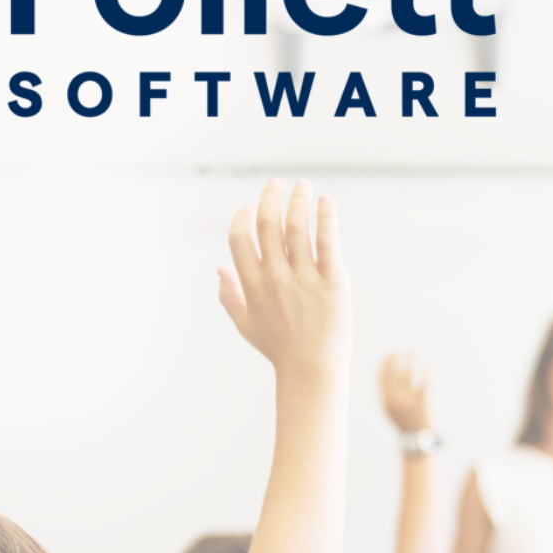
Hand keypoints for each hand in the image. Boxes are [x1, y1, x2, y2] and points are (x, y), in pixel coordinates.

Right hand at [218, 179, 350, 375]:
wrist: (313, 370)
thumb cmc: (279, 348)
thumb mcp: (246, 324)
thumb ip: (228, 295)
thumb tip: (219, 268)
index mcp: (252, 285)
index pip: (239, 238)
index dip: (243, 216)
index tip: (251, 206)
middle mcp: (276, 278)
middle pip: (268, 224)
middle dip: (271, 196)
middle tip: (278, 182)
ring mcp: (304, 279)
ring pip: (297, 227)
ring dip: (298, 200)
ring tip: (303, 185)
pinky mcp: (333, 282)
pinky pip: (328, 242)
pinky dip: (326, 217)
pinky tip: (326, 201)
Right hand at [379, 351, 431, 433]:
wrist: (420, 441)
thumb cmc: (408, 421)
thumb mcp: (393, 408)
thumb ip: (391, 392)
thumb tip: (393, 368)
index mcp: (385, 402)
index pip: (381, 377)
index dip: (385, 362)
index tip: (391, 352)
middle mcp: (395, 401)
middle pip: (395, 372)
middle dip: (399, 357)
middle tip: (405, 348)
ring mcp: (409, 403)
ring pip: (409, 374)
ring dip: (411, 358)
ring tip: (416, 349)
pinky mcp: (425, 404)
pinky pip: (426, 382)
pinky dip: (427, 370)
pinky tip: (430, 362)